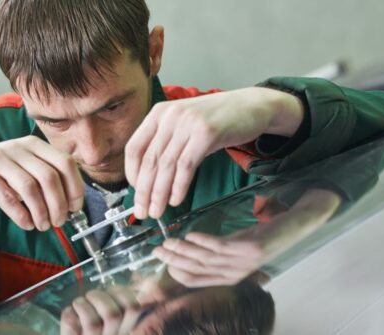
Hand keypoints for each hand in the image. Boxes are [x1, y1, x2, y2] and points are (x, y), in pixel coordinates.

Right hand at [0, 135, 83, 230]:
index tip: (75, 208)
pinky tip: (27, 224)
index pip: (65, 162)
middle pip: (49, 177)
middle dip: (59, 205)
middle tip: (60, 222)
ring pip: (29, 188)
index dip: (75, 188)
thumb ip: (49, 181)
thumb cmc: (4, 176)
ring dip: (41, 213)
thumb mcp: (28, 170)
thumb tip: (73, 206)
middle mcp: (18, 147)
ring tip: (43, 226)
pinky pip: (8, 198)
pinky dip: (22, 216)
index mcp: (35, 144)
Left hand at [60, 286, 141, 334]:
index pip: (134, 309)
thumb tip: (118, 288)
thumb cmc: (95, 326)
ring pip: (93, 323)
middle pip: (113, 315)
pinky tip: (70, 313)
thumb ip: (118, 303)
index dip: (123, 293)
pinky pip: (71, 324)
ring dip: (82, 305)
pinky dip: (68, 313)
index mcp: (124, 328)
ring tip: (78, 303)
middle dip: (100, 297)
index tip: (111, 290)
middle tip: (90, 295)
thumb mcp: (112, 318)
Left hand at [125, 87, 302, 218]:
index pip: (134, 148)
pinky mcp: (206, 133)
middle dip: (143, 191)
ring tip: (157, 211)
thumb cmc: (216, 120)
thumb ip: (165, 144)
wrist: (251, 106)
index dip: (132, 174)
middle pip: (149, 160)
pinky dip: (178, 186)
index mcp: (159, 113)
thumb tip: (147, 178)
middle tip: (142, 212)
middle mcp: (170, 115)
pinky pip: (186, 165)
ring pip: (166, 166)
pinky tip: (176, 200)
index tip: (136, 193)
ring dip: (159, 193)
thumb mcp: (184, 125)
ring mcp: (188, 123)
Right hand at [153, 189, 340, 287]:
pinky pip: (221, 247)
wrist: (294, 228)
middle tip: (156, 250)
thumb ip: (213, 251)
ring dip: (183, 251)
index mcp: (229, 277)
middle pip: (197, 270)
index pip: (196, 280)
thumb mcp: (234, 247)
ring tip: (167, 242)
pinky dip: (202, 242)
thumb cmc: (261, 237)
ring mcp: (243, 263)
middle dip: (173, 261)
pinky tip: (190, 235)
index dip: (176, 271)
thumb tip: (186, 248)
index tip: (161, 259)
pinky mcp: (250, 249)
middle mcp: (235, 274)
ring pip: (205, 260)